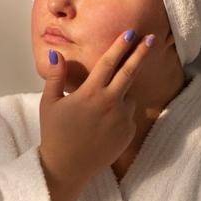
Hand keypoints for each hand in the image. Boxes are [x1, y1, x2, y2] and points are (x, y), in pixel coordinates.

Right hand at [39, 30, 153, 200]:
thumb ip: (55, 77)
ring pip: (127, 97)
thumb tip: (55, 54)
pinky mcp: (128, 133)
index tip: (131, 33)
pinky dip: (119, 114)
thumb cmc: (55, 133)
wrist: (67, 167)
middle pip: (130, 72)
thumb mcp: (49, 103)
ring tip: (97, 111)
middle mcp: (111, 104)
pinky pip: (127, 115)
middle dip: (141, 53)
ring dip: (120, 94)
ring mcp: (122, 119)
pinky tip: (102, 125)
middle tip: (151, 39)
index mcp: (91, 93)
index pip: (109, 63)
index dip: (120, 46)